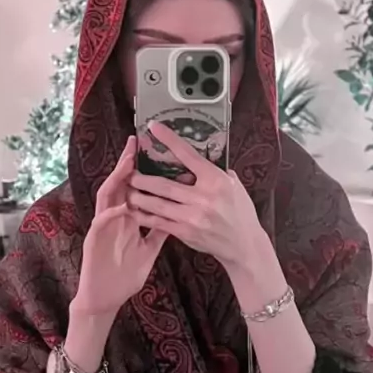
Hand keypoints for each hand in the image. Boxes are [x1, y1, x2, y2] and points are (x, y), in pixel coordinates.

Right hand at [72, 136, 167, 326]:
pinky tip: (122, 206)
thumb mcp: (148, 250)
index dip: (140, 169)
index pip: (133, 187)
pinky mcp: (93, 240)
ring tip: (127, 164)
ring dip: (116, 180)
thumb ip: (160, 231)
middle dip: (126, 164)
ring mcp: (101, 227)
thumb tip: (179, 215)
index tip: (152, 151)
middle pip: (118, 184)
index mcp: (125, 218)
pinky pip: (102, 222)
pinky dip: (112, 213)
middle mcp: (112, 218)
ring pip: (106, 197)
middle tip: (135, 143)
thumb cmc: (125, 275)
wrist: (105, 298)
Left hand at [127, 121, 266, 269]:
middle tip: (129, 172)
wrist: (244, 245)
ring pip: (156, 204)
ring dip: (138, 196)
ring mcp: (193, 217)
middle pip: (163, 184)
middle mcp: (203, 198)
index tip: (154, 128)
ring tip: (128, 190)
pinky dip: (145, 215)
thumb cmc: (240, 212)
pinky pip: (159, 222)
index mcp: (216, 181)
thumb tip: (197, 157)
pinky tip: (135, 210)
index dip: (169, 140)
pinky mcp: (186, 233)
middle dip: (142, 178)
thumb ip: (215, 171)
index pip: (188, 155)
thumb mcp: (234, 185)